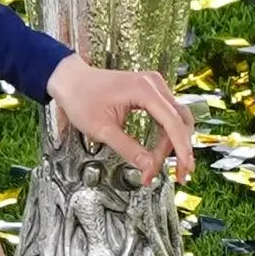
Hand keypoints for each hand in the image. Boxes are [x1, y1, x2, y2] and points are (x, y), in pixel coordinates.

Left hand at [45, 52, 194, 184]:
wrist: (70, 80)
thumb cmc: (80, 99)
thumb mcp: (101, 129)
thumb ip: (127, 148)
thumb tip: (148, 167)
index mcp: (144, 89)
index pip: (173, 122)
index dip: (181, 149)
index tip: (184, 169)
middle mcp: (153, 84)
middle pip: (178, 121)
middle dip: (179, 149)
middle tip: (178, 175)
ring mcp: (153, 86)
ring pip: (176, 118)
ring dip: (174, 143)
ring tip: (167, 167)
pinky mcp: (150, 91)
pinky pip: (167, 114)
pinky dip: (167, 134)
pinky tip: (162, 152)